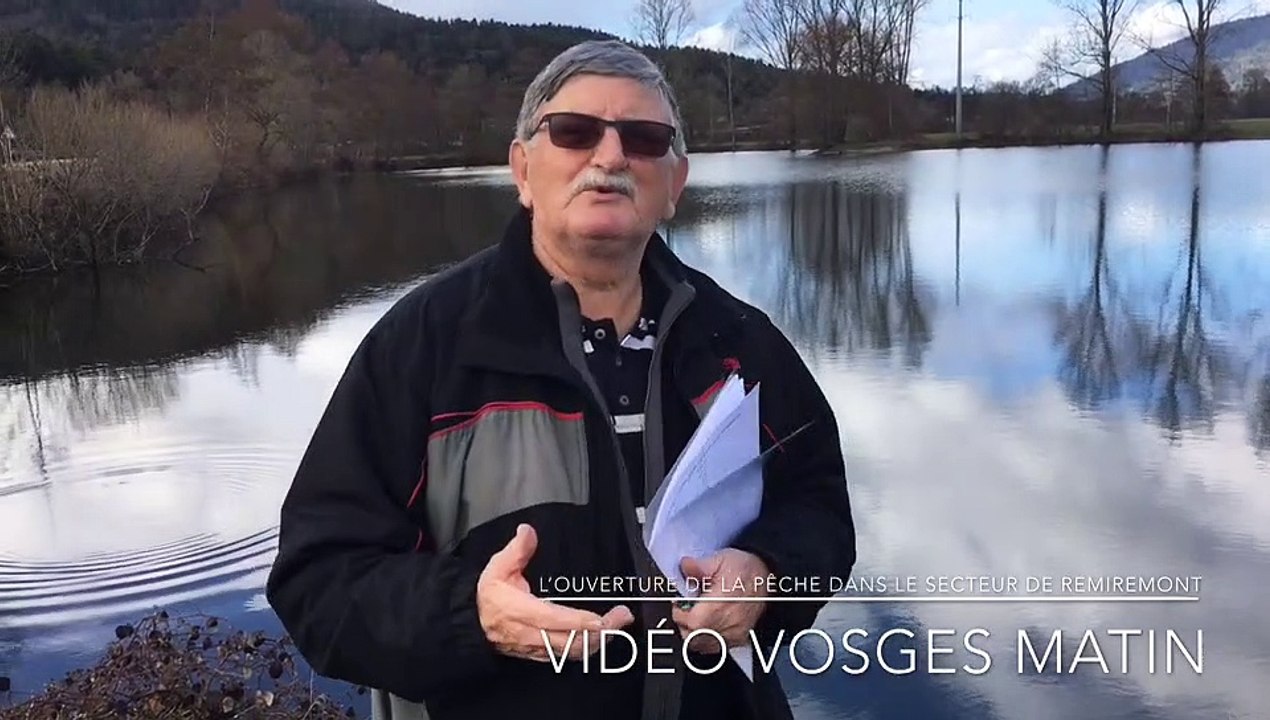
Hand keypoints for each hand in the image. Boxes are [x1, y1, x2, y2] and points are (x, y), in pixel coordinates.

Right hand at [477, 524, 634, 662]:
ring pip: (572, 652)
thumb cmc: (487, 595)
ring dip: (598, 642)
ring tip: (617, 626)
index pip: (556, 620)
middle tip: (623, 617)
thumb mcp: (498, 567)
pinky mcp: (540, 654)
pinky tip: (600, 639)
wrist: (471, 624)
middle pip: (572, 640)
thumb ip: (517, 549)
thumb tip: (528, 531)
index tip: (602, 618)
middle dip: (602, 632)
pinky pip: (567, 656)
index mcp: (523, 611)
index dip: (580, 622)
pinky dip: (587, 649)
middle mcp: (532, 634)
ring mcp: (537, 648)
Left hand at [672, 548, 769, 652]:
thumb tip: (684, 567)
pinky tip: (707, 624)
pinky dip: (706, 639)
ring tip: (696, 615)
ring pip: (702, 645)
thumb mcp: (721, 559)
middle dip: (683, 623)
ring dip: (693, 633)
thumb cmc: (746, 570)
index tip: (679, 602)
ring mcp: (734, 634)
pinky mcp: (739, 639)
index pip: (690, 622)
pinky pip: (715, 647)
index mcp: (720, 604)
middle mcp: (728, 623)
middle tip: (685, 609)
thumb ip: (699, 566)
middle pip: (693, 637)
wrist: (769, 578)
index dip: (679, 612)